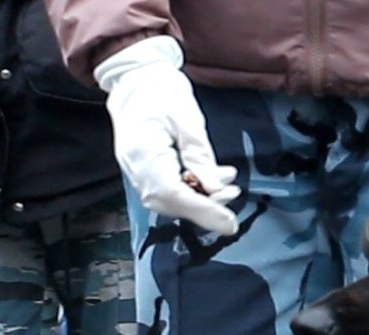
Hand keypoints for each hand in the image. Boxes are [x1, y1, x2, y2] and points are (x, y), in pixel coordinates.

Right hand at [93, 36, 239, 233]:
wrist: (135, 76)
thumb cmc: (161, 90)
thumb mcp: (188, 119)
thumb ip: (200, 156)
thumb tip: (216, 189)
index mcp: (142, 152)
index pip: (173, 194)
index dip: (203, 211)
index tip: (230, 223)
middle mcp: (134, 167)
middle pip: (170, 203)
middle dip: (205, 208)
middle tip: (233, 198)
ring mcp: (136, 169)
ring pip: (170, 200)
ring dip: (202, 200)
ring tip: (230, 188)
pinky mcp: (145, 169)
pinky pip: (168, 189)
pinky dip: (194, 191)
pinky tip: (216, 181)